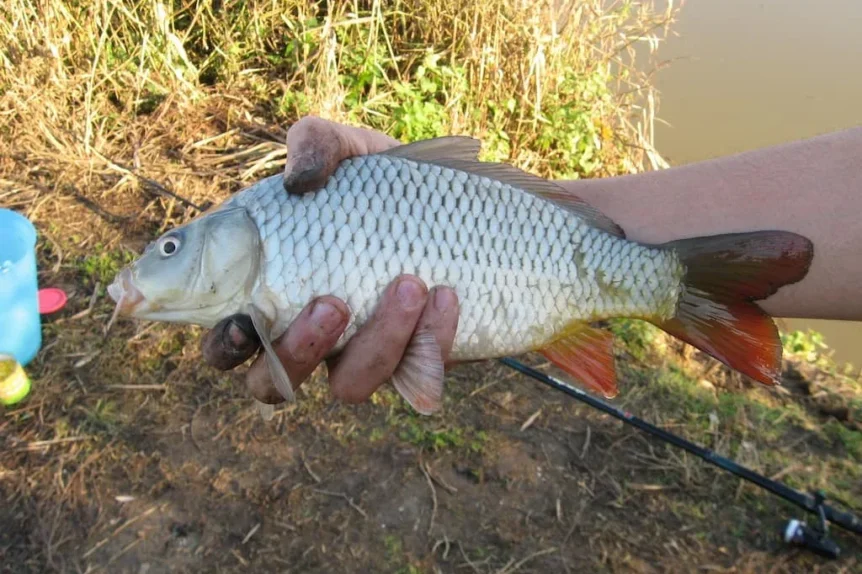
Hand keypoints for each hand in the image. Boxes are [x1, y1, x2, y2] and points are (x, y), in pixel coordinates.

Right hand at [200, 117, 460, 404]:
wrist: (457, 207)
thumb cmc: (380, 183)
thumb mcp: (349, 149)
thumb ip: (314, 144)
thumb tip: (299, 181)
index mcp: (270, 293)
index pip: (226, 340)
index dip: (223, 344)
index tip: (242, 322)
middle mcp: (307, 335)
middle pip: (273, 382)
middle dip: (297, 352)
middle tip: (331, 304)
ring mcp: (359, 354)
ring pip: (349, 385)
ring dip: (378, 341)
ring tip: (410, 284)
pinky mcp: (413, 363)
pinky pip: (415, 374)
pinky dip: (432, 339)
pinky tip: (446, 295)